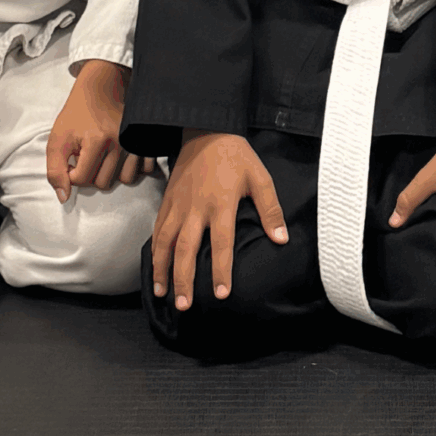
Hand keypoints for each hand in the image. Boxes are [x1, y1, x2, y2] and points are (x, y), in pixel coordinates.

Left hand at [47, 58, 147, 200]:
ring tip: (104, 157)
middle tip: (87, 155)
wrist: (100, 88)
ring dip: (112, 173)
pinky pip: (143, 169)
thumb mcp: (57, 138)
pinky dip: (132, 167)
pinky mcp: (146, 140)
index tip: (72, 158)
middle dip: (92, 174)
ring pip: (124, 179)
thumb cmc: (77, 113)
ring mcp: (136, 141)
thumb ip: (55, 170)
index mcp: (96, 140)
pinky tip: (121, 157)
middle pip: (103, 183)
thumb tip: (63, 197)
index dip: (71, 172)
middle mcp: (120, 142)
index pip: (81, 179)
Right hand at [150, 131, 286, 310]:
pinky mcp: (168, 200)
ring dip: (162, 269)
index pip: (221, 243)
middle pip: (186, 249)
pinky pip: (157, 228)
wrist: (206, 129)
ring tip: (162, 293)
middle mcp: (196, 208)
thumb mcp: (259, 177)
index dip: (221, 270)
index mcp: (221, 204)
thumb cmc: (236, 156)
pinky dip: (154, 249)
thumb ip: (270, 209)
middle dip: (184, 279)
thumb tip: (281, 239)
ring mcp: (178, 204)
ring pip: (165, 242)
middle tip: (184, 306)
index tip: (221, 294)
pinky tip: (155, 265)